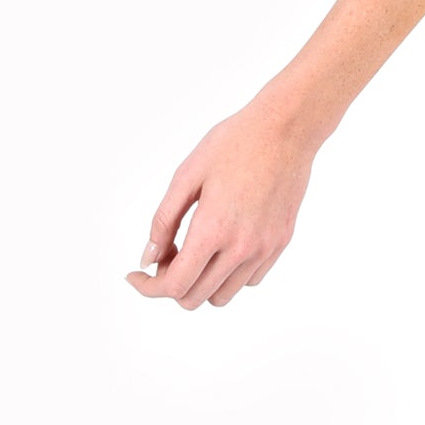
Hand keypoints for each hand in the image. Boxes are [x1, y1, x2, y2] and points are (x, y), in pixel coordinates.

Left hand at [123, 86, 334, 308]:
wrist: (287, 127)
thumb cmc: (235, 143)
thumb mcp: (187, 175)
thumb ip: (163, 222)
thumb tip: (149, 259)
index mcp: (213, 229)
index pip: (175, 285)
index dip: (148, 288)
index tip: (137, 275)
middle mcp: (242, 247)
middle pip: (195, 297)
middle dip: (172, 283)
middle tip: (167, 254)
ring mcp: (265, 248)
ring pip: (223, 295)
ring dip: (201, 283)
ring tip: (196, 250)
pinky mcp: (281, 242)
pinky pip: (249, 280)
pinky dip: (229, 275)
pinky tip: (224, 246)